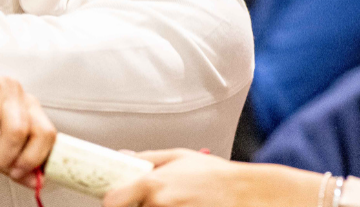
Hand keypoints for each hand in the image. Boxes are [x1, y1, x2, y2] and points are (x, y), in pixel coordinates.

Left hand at [101, 150, 321, 206]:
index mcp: (152, 185)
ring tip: (176, 203)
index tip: (119, 199)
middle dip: (137, 206)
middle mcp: (157, 206)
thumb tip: (124, 157)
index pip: (112, 201)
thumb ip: (147, 159)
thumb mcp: (179, 156)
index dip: (114, 200)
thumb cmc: (217, 176)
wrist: (247, 195)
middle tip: (153, 200)